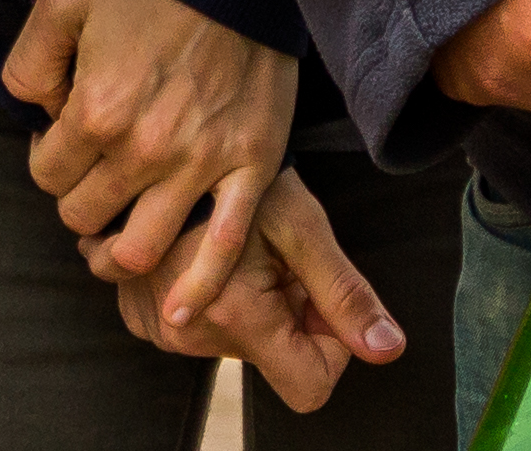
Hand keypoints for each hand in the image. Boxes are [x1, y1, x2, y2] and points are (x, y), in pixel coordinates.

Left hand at [7, 0, 297, 331]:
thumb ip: (26, 64)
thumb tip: (33, 111)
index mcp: (96, 111)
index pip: (48, 174)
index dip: (49, 156)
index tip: (66, 135)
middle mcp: (145, 148)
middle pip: (87, 215)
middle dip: (81, 197)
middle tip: (95, 170)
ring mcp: (202, 163)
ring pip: (141, 247)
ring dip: (121, 248)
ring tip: (120, 229)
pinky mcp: (251, 164)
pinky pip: (225, 243)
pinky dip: (201, 286)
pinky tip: (181, 312)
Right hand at [109, 165, 405, 409]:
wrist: (168, 146)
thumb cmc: (240, 178)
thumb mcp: (303, 228)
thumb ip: (344, 294)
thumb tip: (389, 350)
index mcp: (234, 318)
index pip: (310, 386)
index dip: (331, 346)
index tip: (319, 294)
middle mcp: (189, 336)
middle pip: (276, 358)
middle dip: (291, 314)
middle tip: (277, 256)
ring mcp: (160, 331)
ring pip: (242, 342)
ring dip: (257, 305)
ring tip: (243, 249)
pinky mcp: (141, 318)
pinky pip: (204, 329)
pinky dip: (222, 300)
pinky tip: (214, 254)